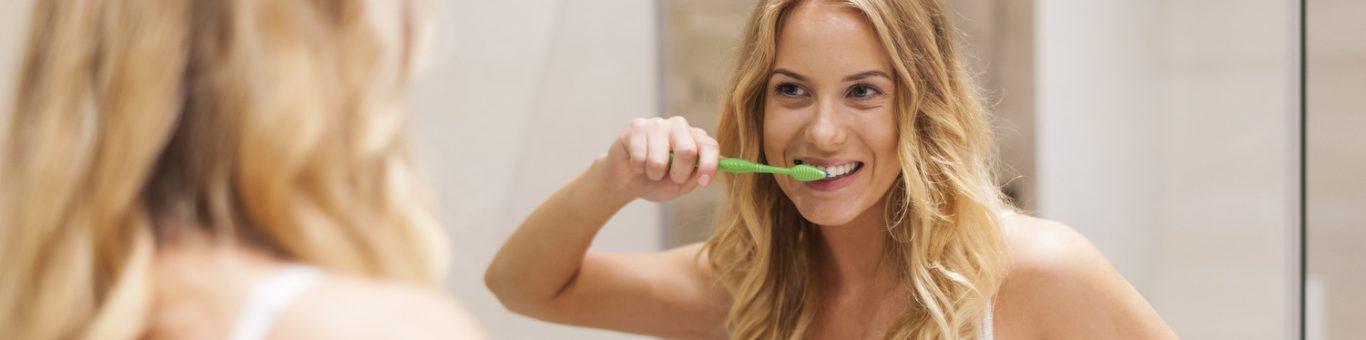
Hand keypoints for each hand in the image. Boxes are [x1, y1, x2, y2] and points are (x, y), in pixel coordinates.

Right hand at [594, 116, 718, 202]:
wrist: (628, 180)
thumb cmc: (659, 182)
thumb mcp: (681, 185)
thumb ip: (697, 175)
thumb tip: (720, 166)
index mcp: (696, 138)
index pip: (710, 146)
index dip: (709, 165)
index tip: (703, 183)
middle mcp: (680, 126)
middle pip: (687, 150)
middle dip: (679, 173)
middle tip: (672, 179)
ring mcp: (658, 124)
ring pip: (660, 159)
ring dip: (654, 174)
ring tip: (651, 172)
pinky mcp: (637, 127)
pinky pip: (640, 156)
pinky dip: (638, 168)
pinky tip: (637, 164)